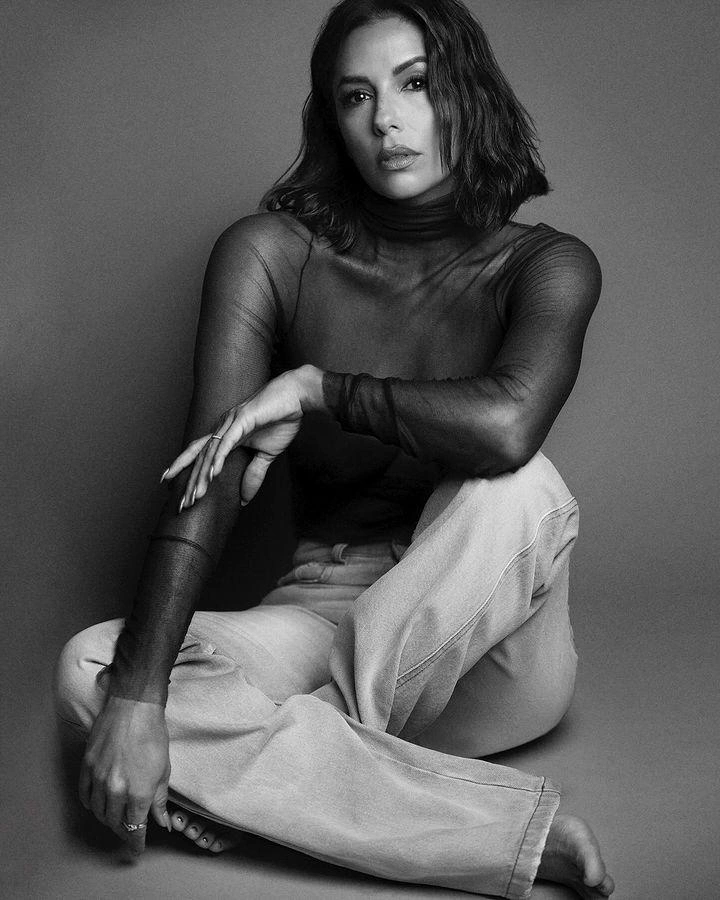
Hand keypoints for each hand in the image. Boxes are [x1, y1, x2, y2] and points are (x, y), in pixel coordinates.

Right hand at [79, 696, 170, 855]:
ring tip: (116, 818)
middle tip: (130, 831)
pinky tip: (98, 803)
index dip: (136, 842)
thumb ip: (159, 800)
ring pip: (98, 811)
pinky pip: (84, 795)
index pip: (134, 828)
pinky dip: (91, 804)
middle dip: (123, 830)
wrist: (134, 708)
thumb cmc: (153, 735)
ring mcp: (98, 779)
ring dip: (108, 819)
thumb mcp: (163, 770)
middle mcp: (115, 790)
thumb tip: (162, 822)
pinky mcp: (86, 767)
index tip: (137, 848)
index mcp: (138, 793)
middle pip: (115, 822)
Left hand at [163, 365, 324, 509]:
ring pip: (210, 453)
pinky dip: (219, 458)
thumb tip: (244, 500)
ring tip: (195, 495)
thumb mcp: (267, 455)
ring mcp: (230, 423)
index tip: (179, 493)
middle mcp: (222, 428)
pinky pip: (227, 442)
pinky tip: (213, 474)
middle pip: (200, 458)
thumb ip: (253, 475)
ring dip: (202, 476)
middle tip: (182, 504)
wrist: (295, 396)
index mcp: (225, 435)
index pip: (202, 457)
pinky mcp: (242, 420)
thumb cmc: (281, 419)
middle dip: (190, 482)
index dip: (188, 473)